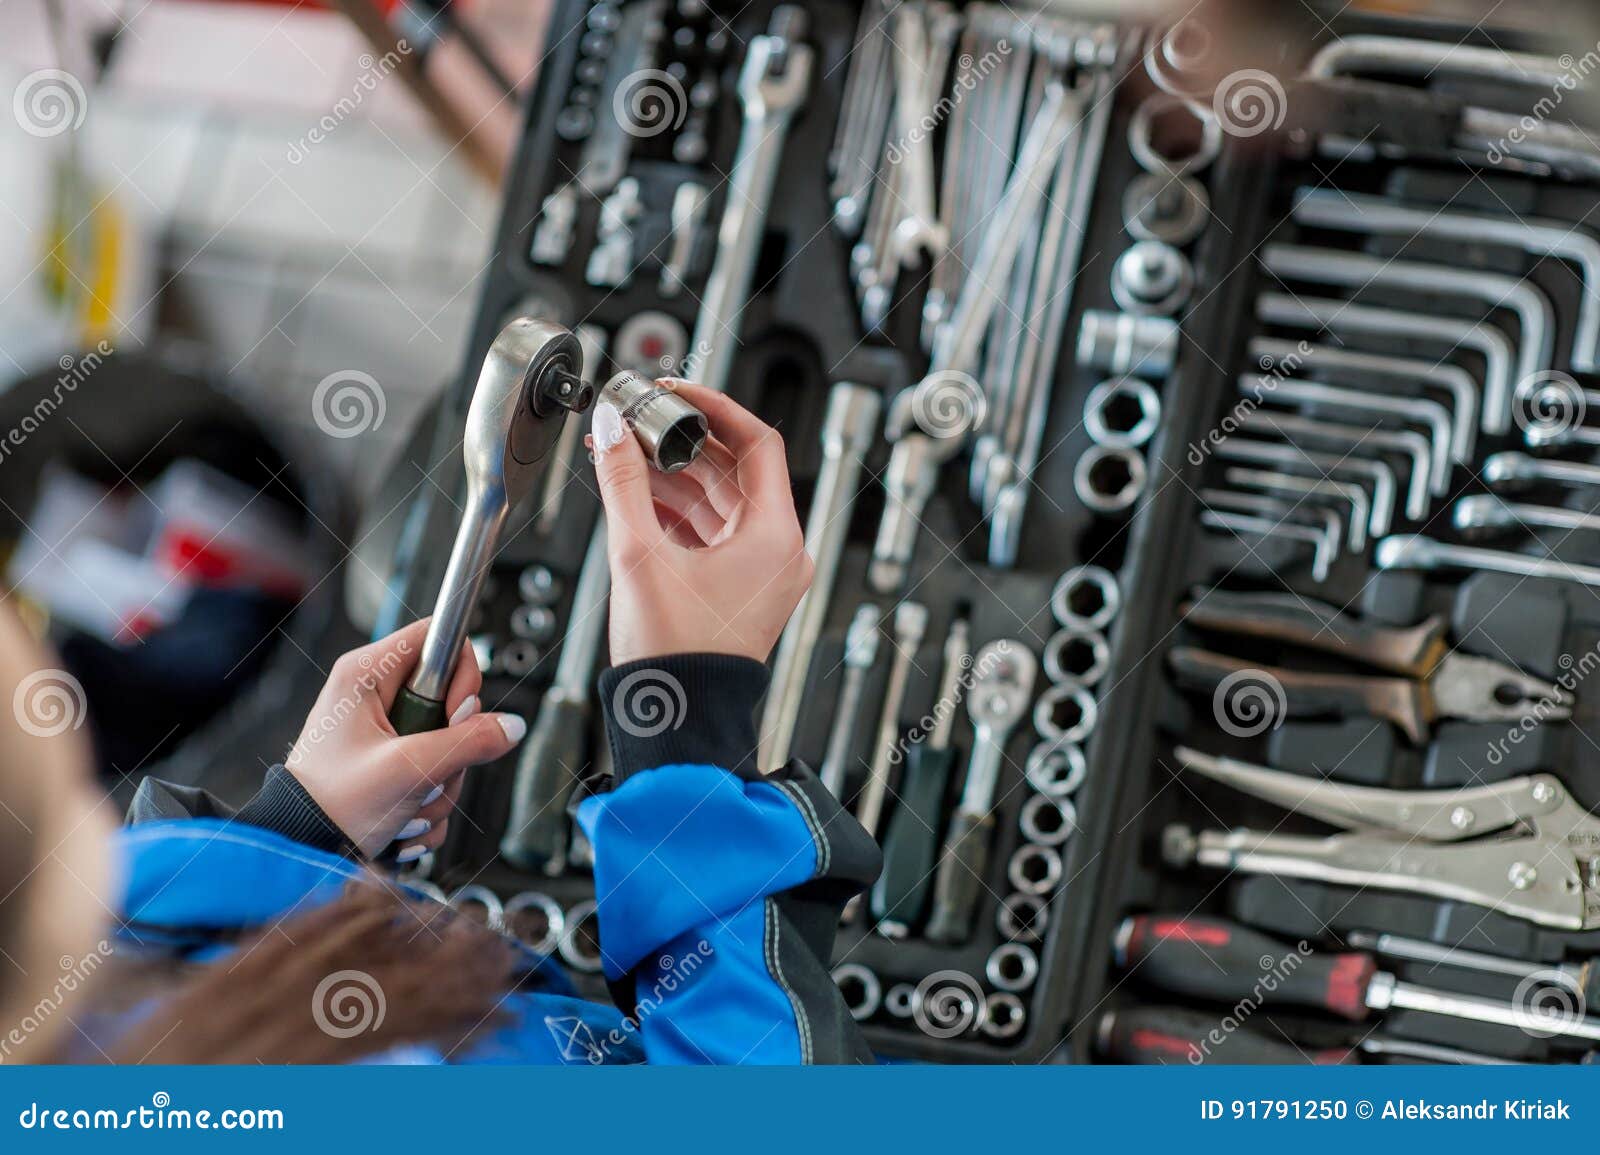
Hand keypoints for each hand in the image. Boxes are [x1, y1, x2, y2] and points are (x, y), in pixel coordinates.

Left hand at [285, 620, 526, 856]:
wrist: (301, 854)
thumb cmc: (330, 807)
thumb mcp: (408, 770)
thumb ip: (467, 744)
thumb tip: (511, 726)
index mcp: (366, 676)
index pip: (439, 640)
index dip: (461, 677)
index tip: (455, 717)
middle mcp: (374, 698)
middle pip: (452, 702)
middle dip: (451, 751)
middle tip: (424, 773)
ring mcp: (384, 734)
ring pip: (448, 745)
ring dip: (440, 786)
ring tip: (408, 806)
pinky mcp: (390, 765)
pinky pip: (436, 774)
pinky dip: (428, 804)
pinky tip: (403, 819)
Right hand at [589, 381, 811, 665]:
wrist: (676, 721)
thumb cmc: (675, 657)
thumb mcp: (639, 554)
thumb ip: (623, 481)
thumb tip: (615, 429)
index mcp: (776, 537)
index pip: (757, 442)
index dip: (714, 407)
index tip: (676, 391)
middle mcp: (778, 552)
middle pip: (733, 469)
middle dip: (680, 442)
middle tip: (638, 421)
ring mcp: (760, 572)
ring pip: (718, 500)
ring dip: (672, 475)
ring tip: (624, 455)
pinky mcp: (737, 589)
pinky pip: (710, 530)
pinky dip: (676, 509)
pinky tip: (635, 494)